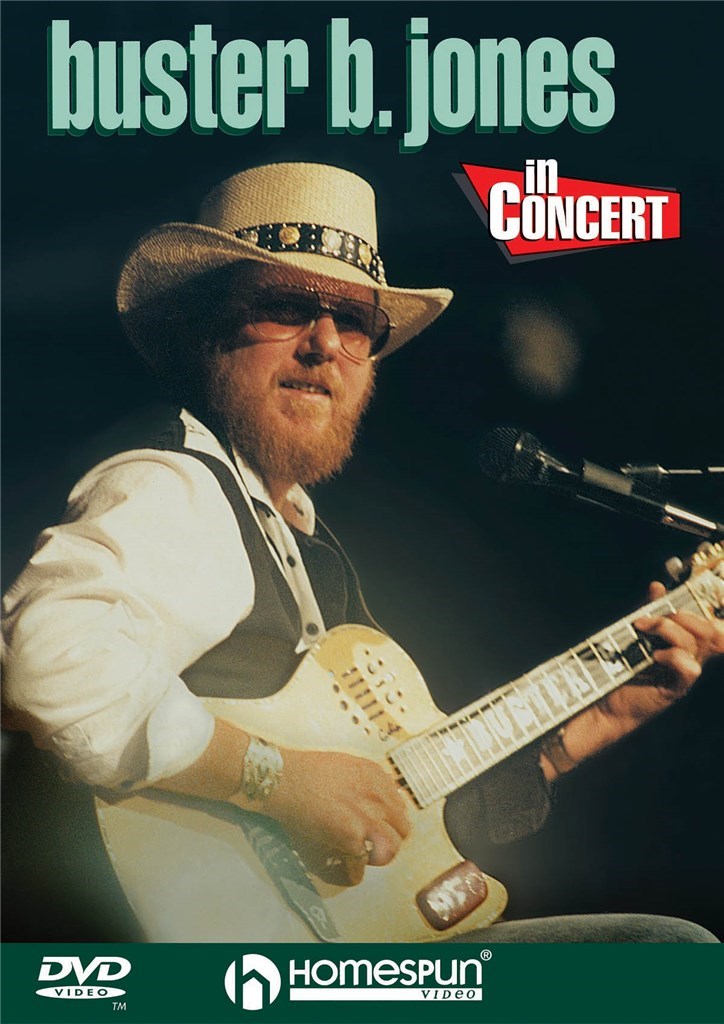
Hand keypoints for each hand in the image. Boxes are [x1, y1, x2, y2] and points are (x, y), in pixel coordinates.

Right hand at [260, 749, 411, 885]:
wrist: (284, 779)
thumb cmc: (305, 771)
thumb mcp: (346, 765)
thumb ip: (365, 782)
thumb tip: (373, 800)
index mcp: (377, 777)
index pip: (400, 806)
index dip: (390, 820)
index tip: (381, 827)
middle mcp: (378, 798)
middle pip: (402, 830)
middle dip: (389, 839)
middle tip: (372, 844)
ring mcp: (367, 819)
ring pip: (390, 851)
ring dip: (376, 856)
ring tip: (362, 857)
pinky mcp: (352, 838)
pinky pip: (361, 866)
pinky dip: (352, 872)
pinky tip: (345, 869)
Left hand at [599, 580, 723, 732]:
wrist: (604, 699)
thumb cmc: (620, 667)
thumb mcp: (634, 632)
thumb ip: (648, 610)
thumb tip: (658, 587)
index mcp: (683, 642)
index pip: (711, 627)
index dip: (711, 616)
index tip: (686, 602)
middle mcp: (689, 657)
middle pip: (708, 631)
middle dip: (682, 615)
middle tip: (650, 618)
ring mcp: (683, 673)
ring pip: (695, 644)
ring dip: (668, 629)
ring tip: (643, 630)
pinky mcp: (676, 688)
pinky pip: (689, 668)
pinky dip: (673, 656)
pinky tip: (654, 656)